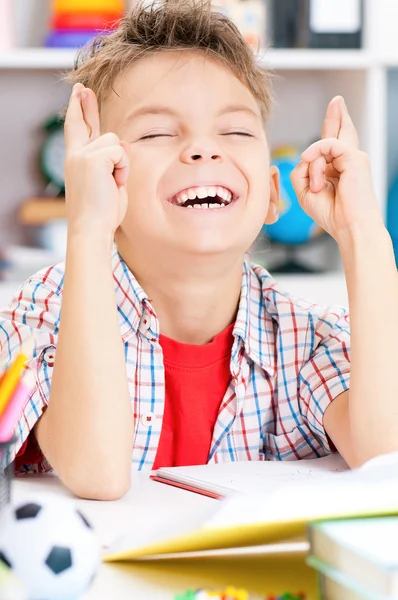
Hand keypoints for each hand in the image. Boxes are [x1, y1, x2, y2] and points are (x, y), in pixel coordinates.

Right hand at [64, 83, 129, 240]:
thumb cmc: (102, 214)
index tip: (78, 93)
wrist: (92, 227)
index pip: (77, 130)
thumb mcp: (108, 183)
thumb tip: (121, 144)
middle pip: (86, 122)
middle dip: (85, 104)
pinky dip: (123, 168)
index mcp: (76, 161)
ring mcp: (82, 154)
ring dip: (121, 163)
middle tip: (83, 88)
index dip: (78, 110)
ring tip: (113, 183)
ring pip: (115, 141)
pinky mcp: (93, 157)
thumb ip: (112, 163)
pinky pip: (120, 151)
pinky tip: (115, 182)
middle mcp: (75, 154)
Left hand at [290, 96, 382, 242]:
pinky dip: (315, 156)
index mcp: (339, 170)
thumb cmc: (332, 214)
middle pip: (341, 132)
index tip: (333, 114)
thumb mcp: (305, 191)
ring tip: (318, 188)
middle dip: (337, 116)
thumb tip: (305, 155)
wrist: (350, 226)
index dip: (331, 129)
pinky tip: (310, 162)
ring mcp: (353, 157)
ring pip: (323, 146)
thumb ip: (301, 170)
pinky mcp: (354, 157)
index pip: (333, 144)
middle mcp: (348, 161)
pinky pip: (326, 145)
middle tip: (337, 101)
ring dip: (313, 169)